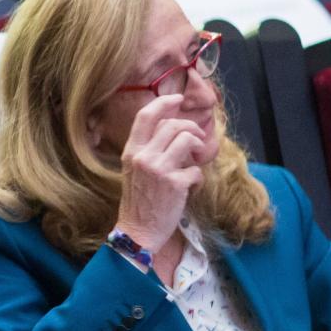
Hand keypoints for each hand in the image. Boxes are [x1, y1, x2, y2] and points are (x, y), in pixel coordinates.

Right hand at [114, 93, 217, 254]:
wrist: (138, 231)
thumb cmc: (139, 201)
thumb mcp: (135, 170)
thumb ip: (149, 150)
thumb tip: (173, 130)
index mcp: (131, 151)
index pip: (145, 116)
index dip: (164, 103)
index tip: (178, 99)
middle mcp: (143, 157)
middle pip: (173, 125)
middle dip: (192, 129)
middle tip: (197, 141)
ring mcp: (158, 169)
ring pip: (188, 140)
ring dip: (198, 148)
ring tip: (196, 161)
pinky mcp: (174, 184)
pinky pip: (196, 170)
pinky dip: (198, 179)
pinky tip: (190, 188)